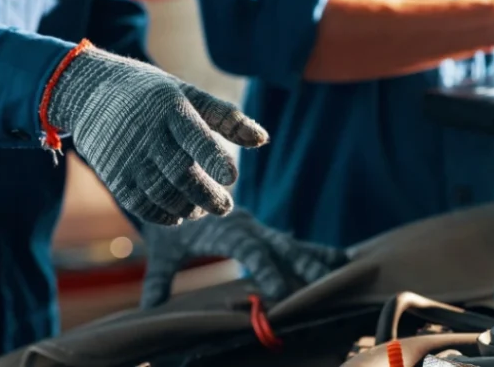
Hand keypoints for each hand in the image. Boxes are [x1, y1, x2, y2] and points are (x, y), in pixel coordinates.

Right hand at [46, 47, 267, 224]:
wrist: (89, 91)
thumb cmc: (152, 94)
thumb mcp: (187, 94)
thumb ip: (226, 117)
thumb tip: (263, 140)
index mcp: (170, 108)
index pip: (195, 137)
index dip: (214, 158)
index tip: (233, 177)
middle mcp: (147, 133)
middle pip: (180, 173)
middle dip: (207, 195)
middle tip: (226, 207)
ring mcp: (127, 156)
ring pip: (162, 193)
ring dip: (187, 208)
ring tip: (202, 210)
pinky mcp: (113, 174)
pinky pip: (141, 203)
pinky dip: (163, 215)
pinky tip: (179, 215)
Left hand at [140, 210, 348, 306]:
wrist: (173, 186)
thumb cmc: (168, 225)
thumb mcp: (162, 250)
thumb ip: (160, 276)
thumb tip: (149, 306)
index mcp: (224, 228)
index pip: (249, 250)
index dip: (265, 269)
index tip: (278, 290)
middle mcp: (247, 226)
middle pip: (279, 246)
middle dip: (302, 265)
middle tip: (322, 282)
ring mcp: (260, 230)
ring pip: (292, 244)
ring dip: (316, 258)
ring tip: (344, 268)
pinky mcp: (265, 236)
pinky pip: (294, 245)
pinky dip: (316, 252)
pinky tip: (341, 260)